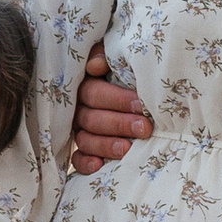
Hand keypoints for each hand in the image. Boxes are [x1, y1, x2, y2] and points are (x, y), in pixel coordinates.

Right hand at [68, 42, 151, 175]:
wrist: (134, 89)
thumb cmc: (126, 74)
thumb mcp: (117, 59)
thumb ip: (106, 55)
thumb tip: (94, 66)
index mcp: (85, 86)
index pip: (94, 93)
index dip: (116, 100)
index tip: (142, 105)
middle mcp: (79, 109)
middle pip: (91, 118)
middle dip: (119, 124)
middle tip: (144, 128)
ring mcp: (78, 130)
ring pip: (85, 140)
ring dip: (106, 145)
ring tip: (128, 149)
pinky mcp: (82, 150)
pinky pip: (77, 159)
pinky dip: (86, 163)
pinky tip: (99, 166)